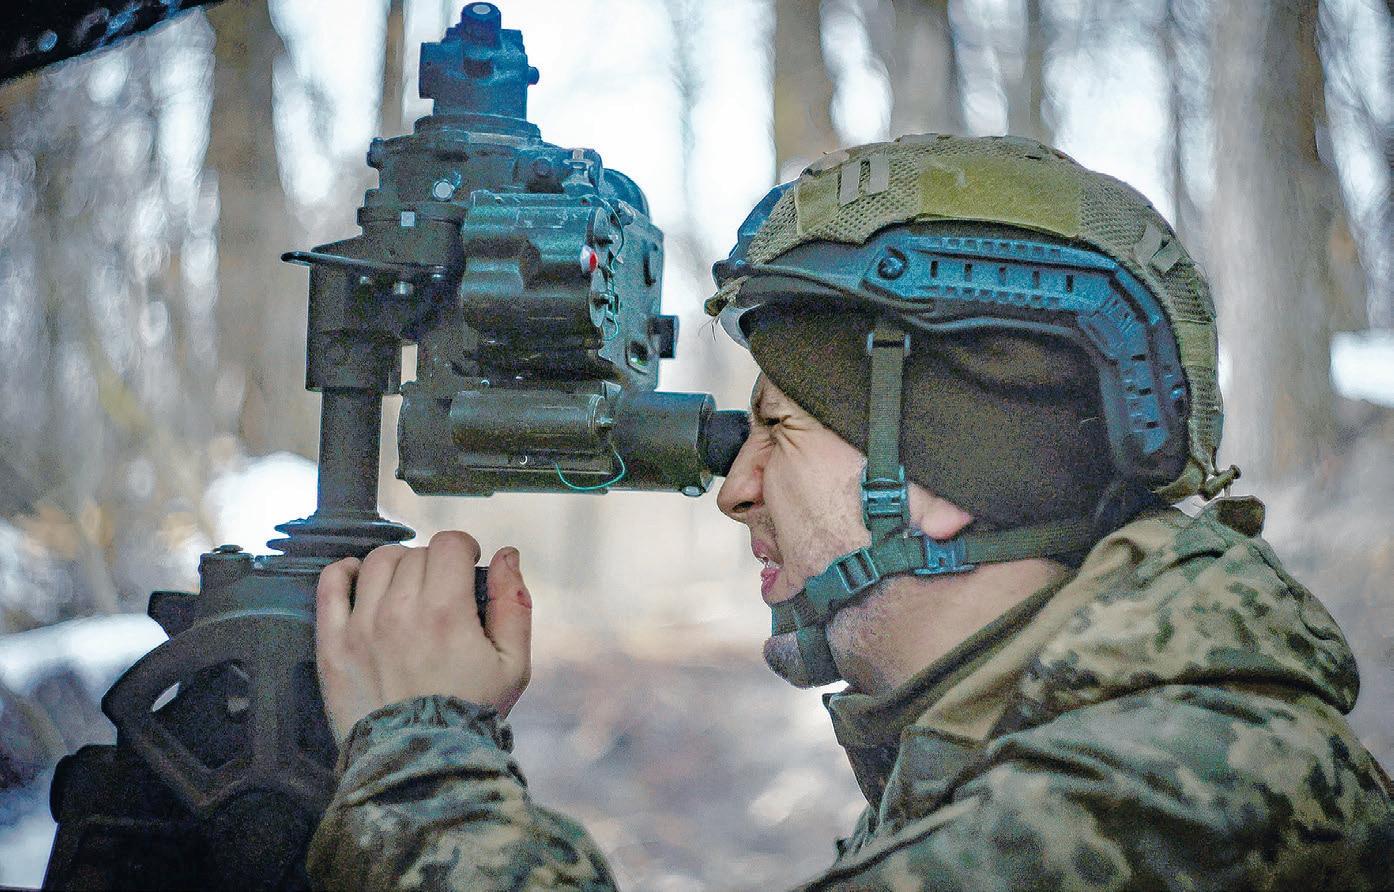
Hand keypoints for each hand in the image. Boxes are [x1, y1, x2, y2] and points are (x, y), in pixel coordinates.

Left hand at [314, 531, 532, 742]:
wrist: (419, 764)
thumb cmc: (468, 715)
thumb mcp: (513, 665)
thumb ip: (513, 604)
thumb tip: (507, 555)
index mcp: (445, 612)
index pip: (449, 544)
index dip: (463, 548)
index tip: (465, 564)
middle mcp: (399, 612)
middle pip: (416, 553)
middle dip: (434, 563)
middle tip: (441, 590)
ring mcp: (360, 626)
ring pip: (376, 562)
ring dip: (396, 566)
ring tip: (406, 589)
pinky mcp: (333, 644)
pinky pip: (330, 585)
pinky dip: (344, 572)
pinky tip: (358, 578)